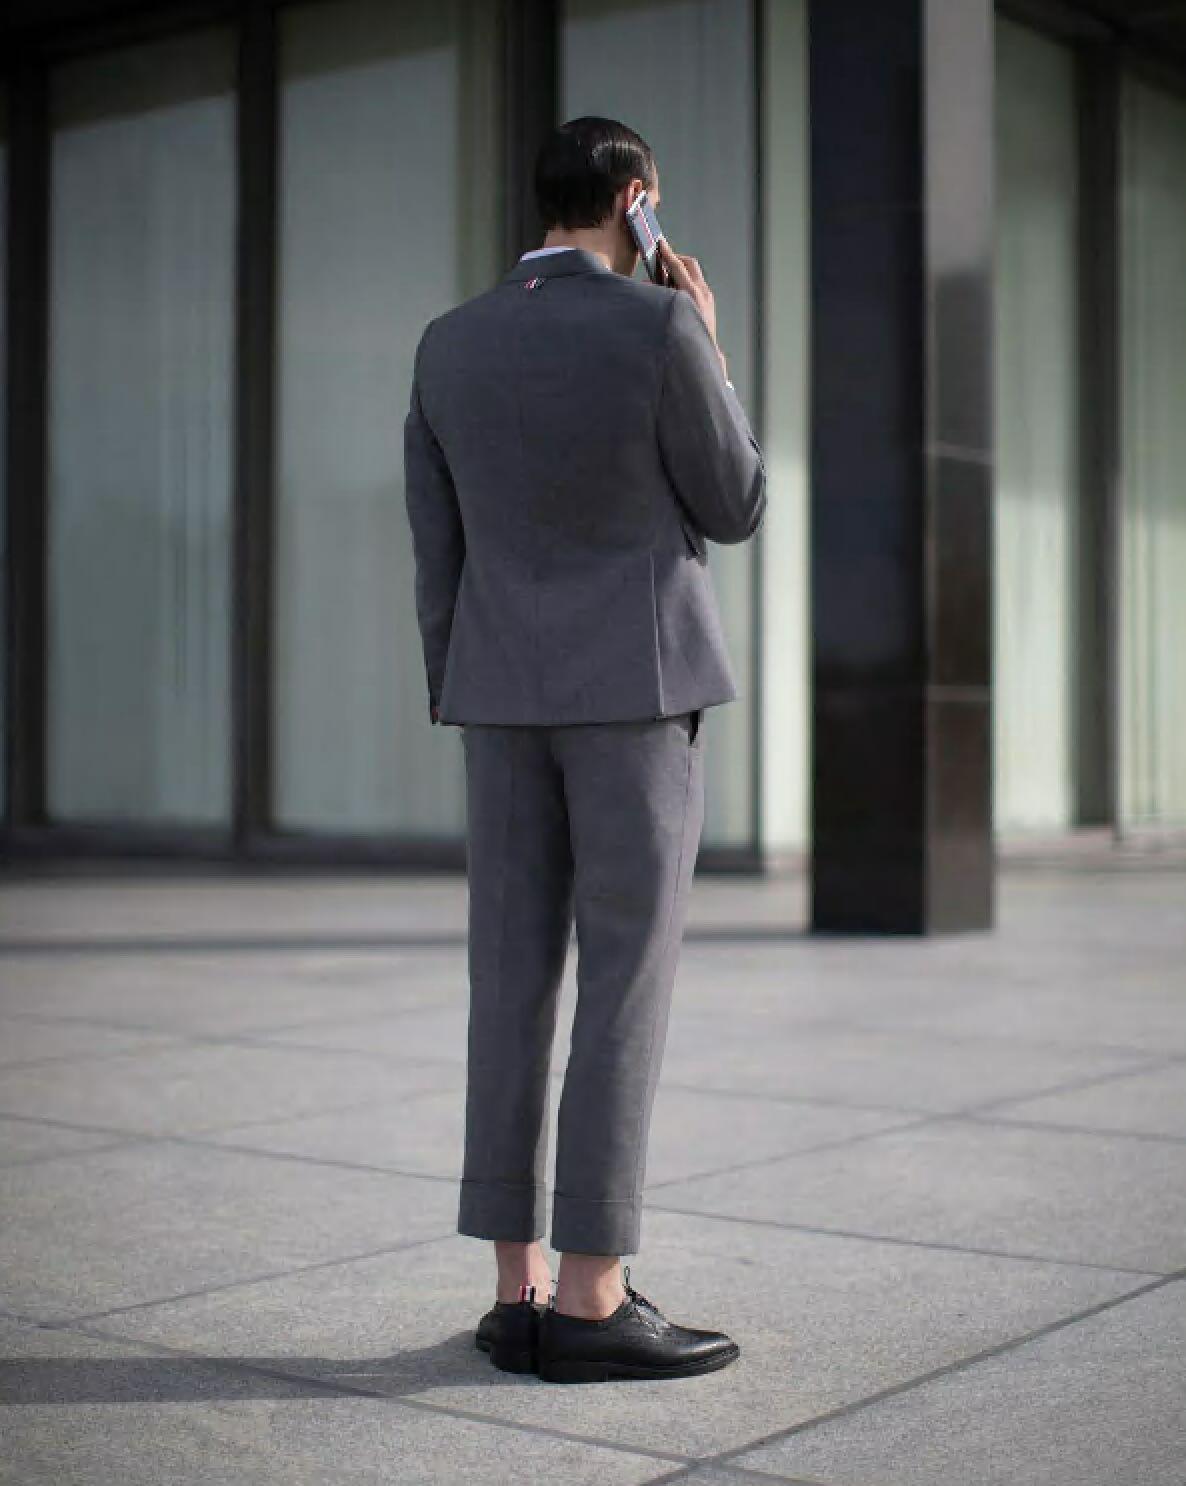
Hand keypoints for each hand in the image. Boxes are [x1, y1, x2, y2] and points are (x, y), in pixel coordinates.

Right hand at [657, 237, 721, 358]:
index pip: (677, 266)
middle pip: (689, 263)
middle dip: (675, 258)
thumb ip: (657, 297)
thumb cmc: (683, 338)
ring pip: (693, 273)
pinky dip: (686, 281)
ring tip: (667, 278)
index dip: (666, 253)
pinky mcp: (709, 301)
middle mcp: (702, 292)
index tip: (660, 243)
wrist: (704, 353)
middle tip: (663, 260)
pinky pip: (697, 283)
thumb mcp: (667, 314)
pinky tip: (676, 291)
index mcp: (691, 293)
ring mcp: (707, 296)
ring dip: (680, 270)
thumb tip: (648, 285)